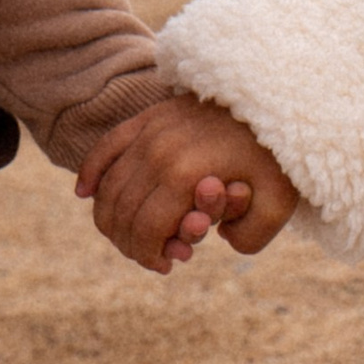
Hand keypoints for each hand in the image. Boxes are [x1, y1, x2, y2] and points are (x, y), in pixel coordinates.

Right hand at [76, 98, 298, 276]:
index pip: (147, 230)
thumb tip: (216, 239)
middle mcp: (158, 152)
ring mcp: (149, 131)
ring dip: (112, 219)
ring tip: (134, 235)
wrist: (273, 99)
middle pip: (122, 212)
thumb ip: (249, 238)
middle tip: (153, 255)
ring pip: (109, 186)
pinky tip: (85, 193)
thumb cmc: (278, 154)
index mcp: (186, 176)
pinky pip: (106, 147)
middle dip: (132, 244)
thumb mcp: (279, 204)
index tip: (168, 265)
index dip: (150, 255)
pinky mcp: (148, 118)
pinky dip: (91, 173)